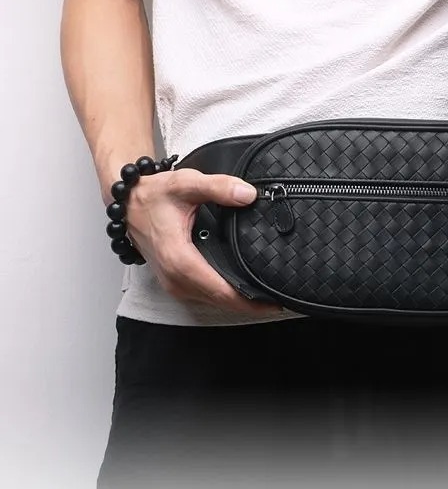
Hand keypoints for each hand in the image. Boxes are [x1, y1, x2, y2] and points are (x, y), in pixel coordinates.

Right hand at [124, 167, 283, 315]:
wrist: (127, 204)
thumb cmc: (153, 196)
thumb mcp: (186, 184)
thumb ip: (218, 187)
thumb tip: (247, 195)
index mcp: (180, 260)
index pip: (222, 291)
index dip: (251, 300)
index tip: (274, 301)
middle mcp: (176, 279)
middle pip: (222, 301)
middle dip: (251, 303)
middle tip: (279, 298)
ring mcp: (174, 284)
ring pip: (214, 301)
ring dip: (239, 301)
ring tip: (267, 295)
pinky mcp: (175, 283)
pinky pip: (206, 295)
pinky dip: (226, 295)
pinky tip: (243, 288)